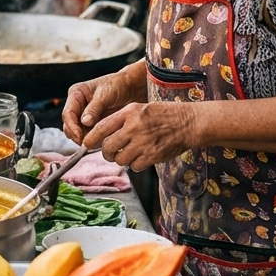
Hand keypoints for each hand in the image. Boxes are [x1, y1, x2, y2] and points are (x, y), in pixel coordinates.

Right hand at [62, 63, 145, 144]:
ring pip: (77, 132)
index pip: (68, 113)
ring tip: (97, 142)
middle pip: (69, 125)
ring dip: (85, 139)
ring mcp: (84, 116)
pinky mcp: (92, 124)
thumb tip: (84, 122)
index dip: (72, 127)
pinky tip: (102, 141)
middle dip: (77, 135)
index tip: (79, 137)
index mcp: (76, 94)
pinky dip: (93, 140)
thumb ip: (94, 108)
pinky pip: (88, 135)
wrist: (130, 88)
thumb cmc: (117, 85)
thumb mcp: (105, 95)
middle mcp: (77, 106)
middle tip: (88, 144)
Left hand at [83, 100, 199, 171]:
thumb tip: (99, 134)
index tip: (87, 144)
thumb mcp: (139, 108)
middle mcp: (134, 127)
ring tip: (129, 154)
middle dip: (106, 153)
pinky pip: (134, 166)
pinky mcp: (153, 155)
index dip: (91, 139)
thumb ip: (120, 120)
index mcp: (129, 113)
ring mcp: (143, 142)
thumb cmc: (162, 115)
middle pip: (108, 147)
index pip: (101, 128)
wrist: (188, 122)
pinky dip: (135, 165)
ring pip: (120, 159)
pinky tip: (141, 157)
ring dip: (122, 159)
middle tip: (110, 153)